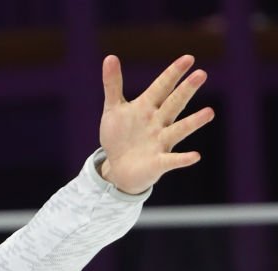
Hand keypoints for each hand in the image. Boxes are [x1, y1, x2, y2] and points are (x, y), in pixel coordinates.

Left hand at [99, 54, 214, 194]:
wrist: (118, 167)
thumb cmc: (119, 136)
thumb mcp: (113, 109)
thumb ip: (112, 85)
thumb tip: (109, 56)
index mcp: (147, 107)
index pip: (162, 87)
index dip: (173, 73)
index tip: (188, 58)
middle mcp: (158, 122)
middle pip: (174, 104)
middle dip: (186, 90)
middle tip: (201, 74)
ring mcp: (160, 142)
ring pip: (179, 130)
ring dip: (193, 122)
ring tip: (209, 112)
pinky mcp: (158, 163)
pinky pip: (173, 160)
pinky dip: (183, 159)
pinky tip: (195, 156)